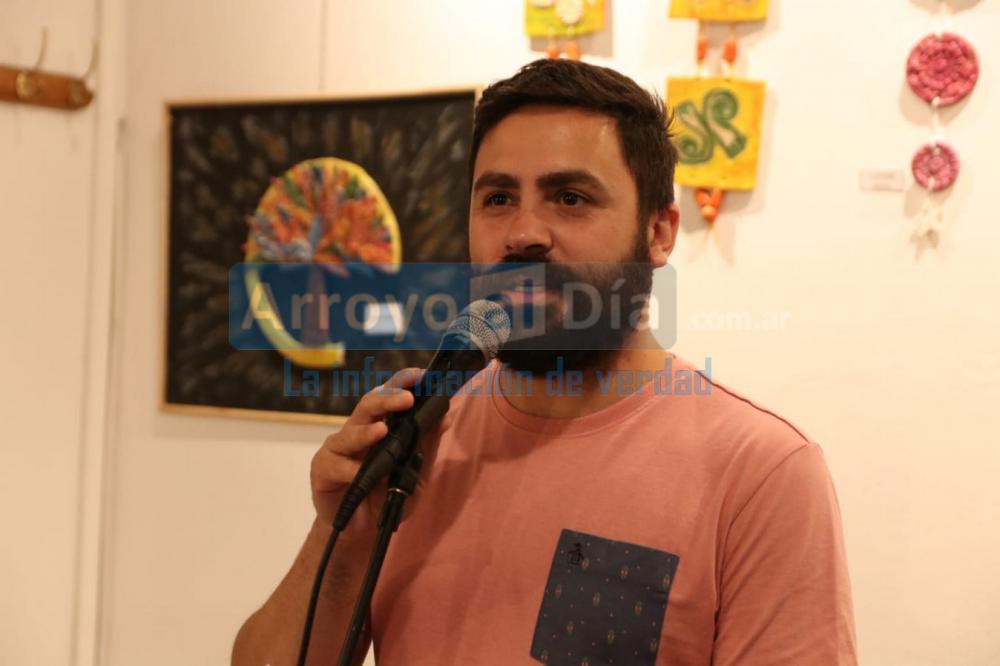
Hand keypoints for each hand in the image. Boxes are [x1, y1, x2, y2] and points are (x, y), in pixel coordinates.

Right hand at [310, 367, 424, 535]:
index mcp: (380, 426)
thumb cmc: (386, 496)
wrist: (361, 531)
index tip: (420, 374)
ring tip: (382, 431)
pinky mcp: (323, 469)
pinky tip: (360, 473)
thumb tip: (445, 417)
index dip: (402, 382)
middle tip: (407, 399)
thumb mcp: (414, 474)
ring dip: (366, 432)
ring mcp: (338, 448)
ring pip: (350, 433)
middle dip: (387, 398)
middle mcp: (358, 431)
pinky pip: (336, 465)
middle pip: (369, 406)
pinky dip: (350, 469)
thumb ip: (426, 446)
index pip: (390, 397)